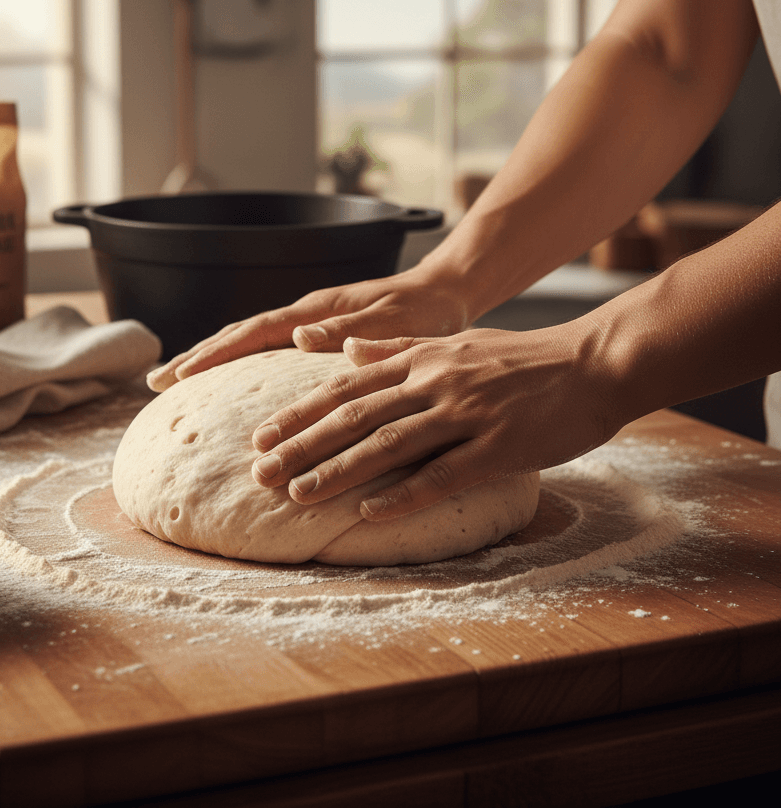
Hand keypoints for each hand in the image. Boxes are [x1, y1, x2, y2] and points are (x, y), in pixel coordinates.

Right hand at [146, 263, 467, 391]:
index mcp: (317, 311)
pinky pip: (267, 345)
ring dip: (212, 357)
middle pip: (238, 334)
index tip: (178, 373)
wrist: (447, 291)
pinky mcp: (320, 332)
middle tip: (156, 380)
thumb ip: (350, 329)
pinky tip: (232, 378)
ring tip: (177, 379)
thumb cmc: (425, 310)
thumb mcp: (395, 323)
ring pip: (249, 339)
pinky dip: (240, 359)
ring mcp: (310, 322)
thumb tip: (298, 336)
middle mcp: (307, 314)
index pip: (253, 332)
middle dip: (196, 356)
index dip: (213, 353)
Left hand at [249, 323, 623, 520]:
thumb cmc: (523, 358)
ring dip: (339, 470)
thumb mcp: (456, 343)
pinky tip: (369, 512)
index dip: (300, 411)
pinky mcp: (500, 445)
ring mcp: (467, 413)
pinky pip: (444, 474)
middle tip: (260, 470)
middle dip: (302, 444)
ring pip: (389, 443)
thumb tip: (344, 348)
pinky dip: (404, 494)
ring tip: (298, 494)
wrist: (595, 361)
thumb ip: (398, 349)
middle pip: (355, 415)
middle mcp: (435, 381)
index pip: (346, 386)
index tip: (262, 433)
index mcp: (422, 359)